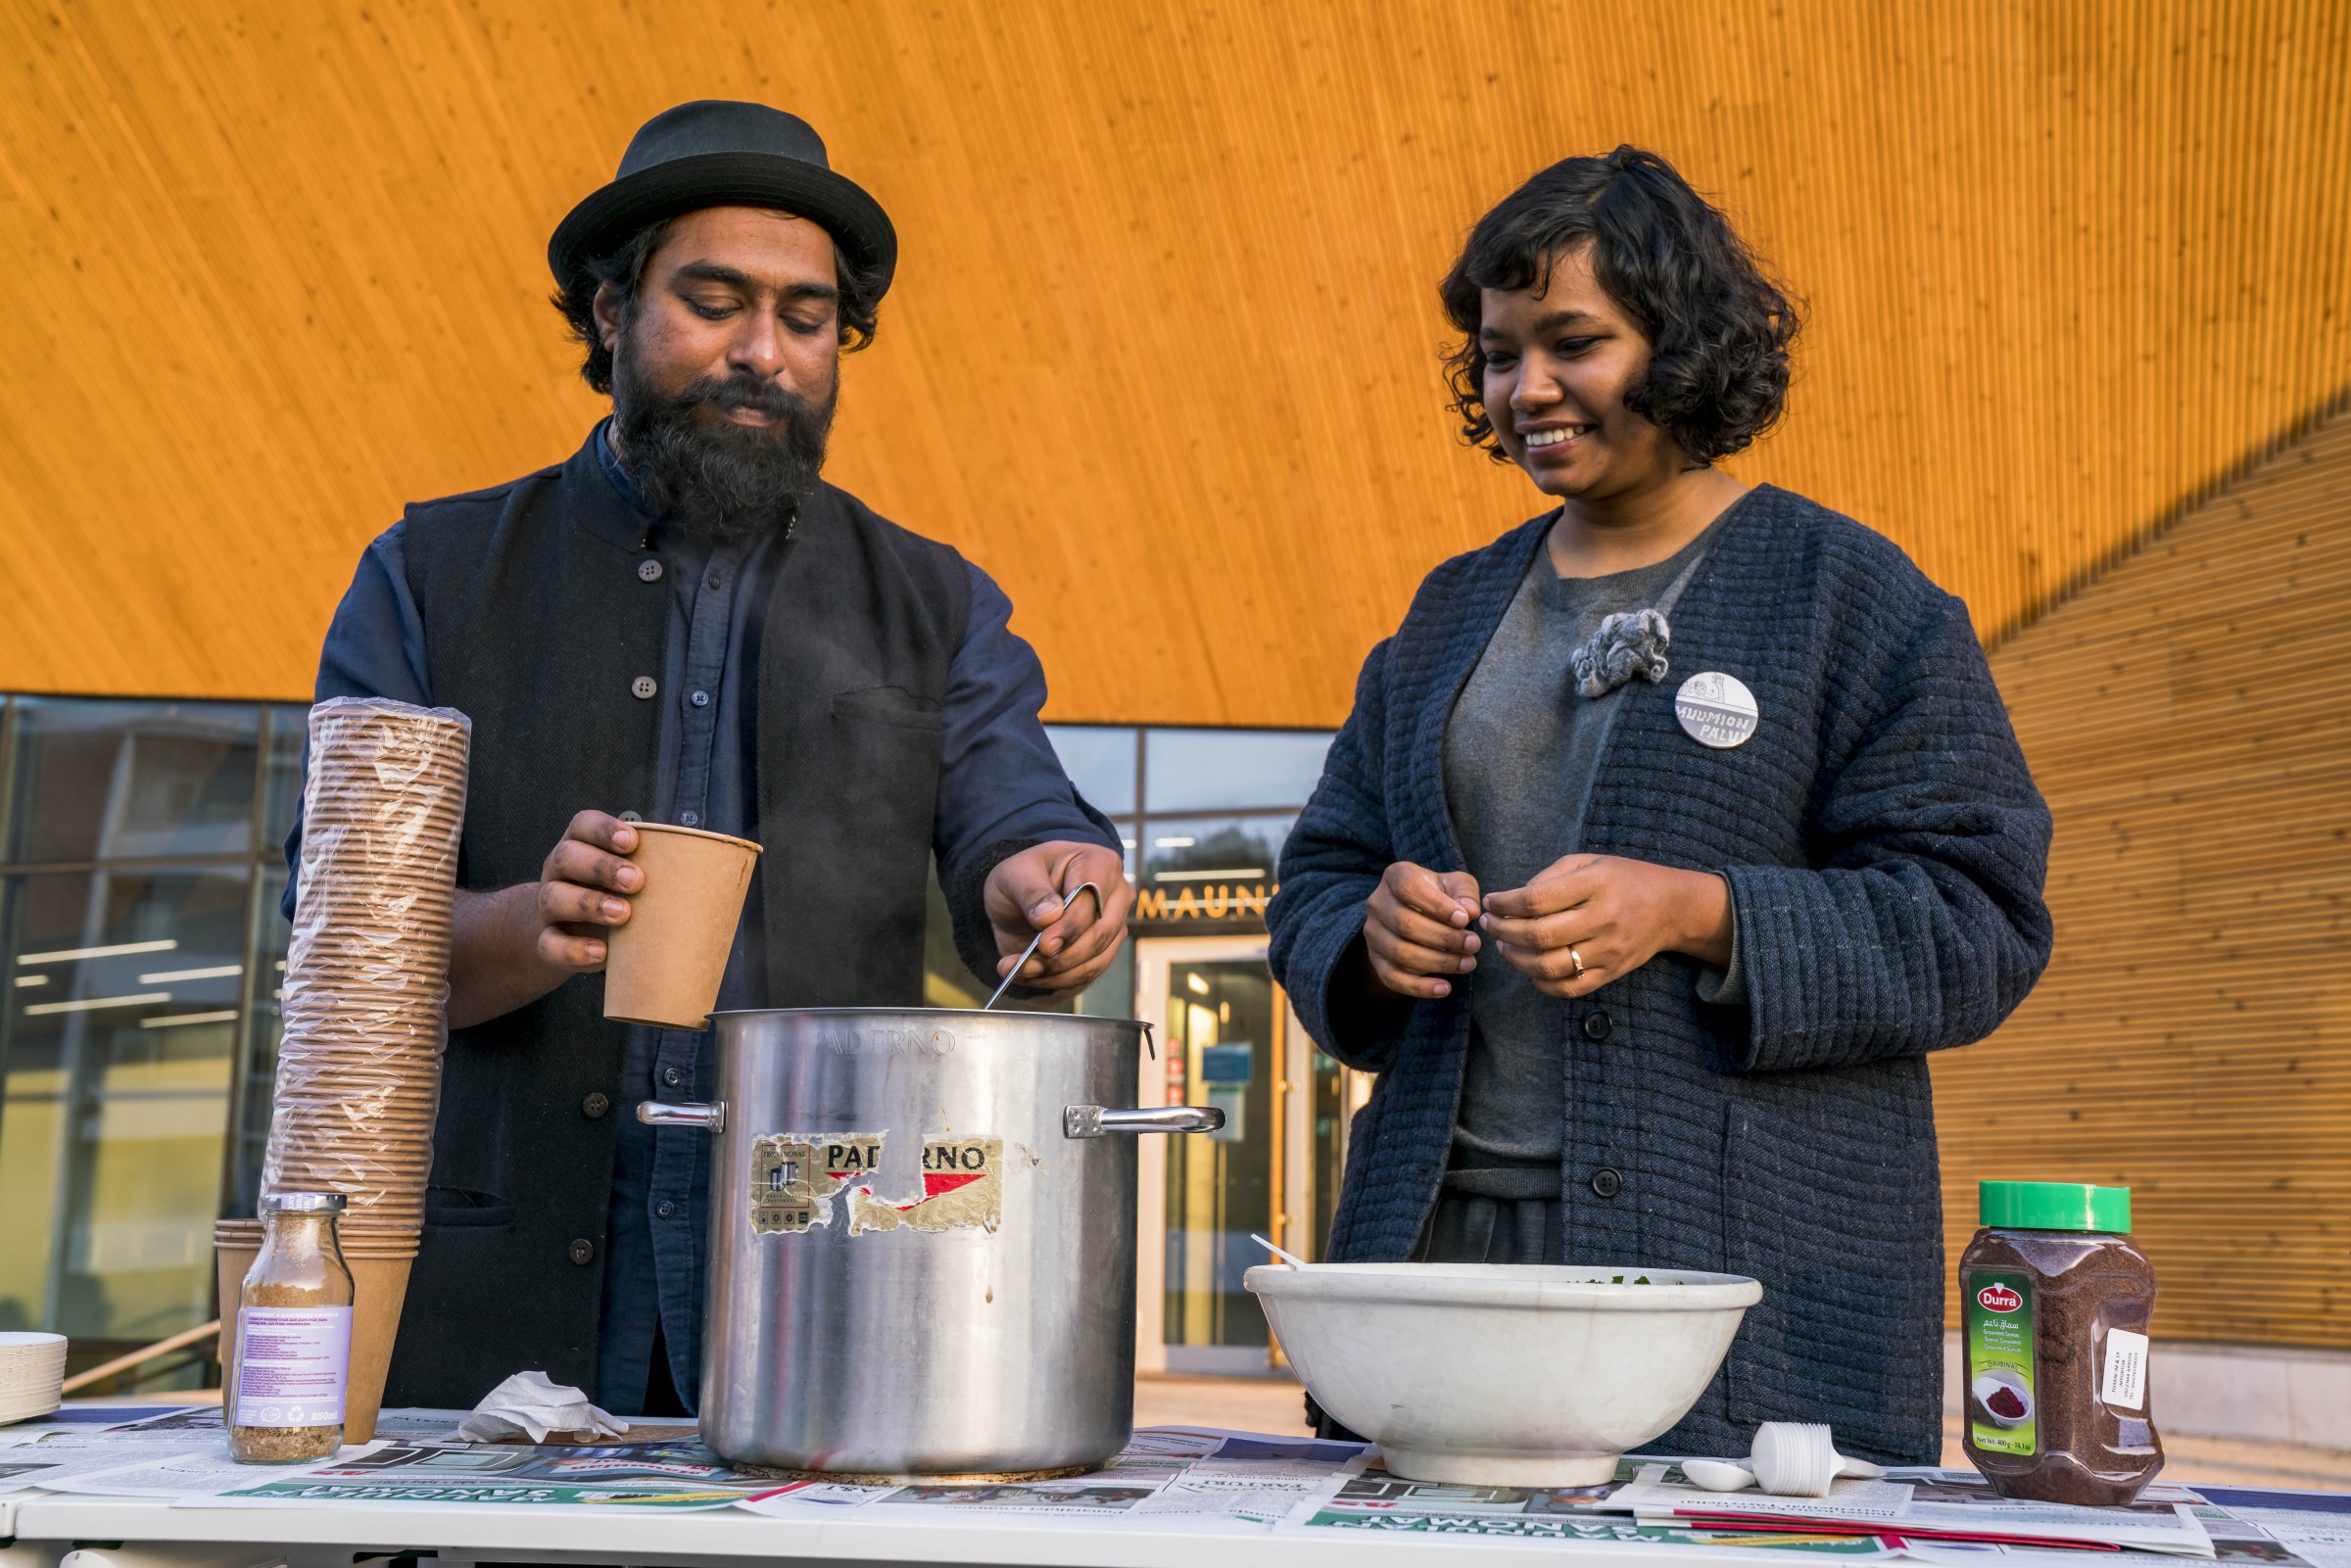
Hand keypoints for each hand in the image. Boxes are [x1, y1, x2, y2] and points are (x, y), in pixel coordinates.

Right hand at [448, 811, 642, 1028]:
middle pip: (567, 857)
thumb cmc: (615, 896)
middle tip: (636, 880)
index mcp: (580, 846)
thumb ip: (653, 868)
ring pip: (554, 897)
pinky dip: (575, 949)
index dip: (603, 829)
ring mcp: (549, 907)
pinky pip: (550, 944)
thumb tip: (704, 872)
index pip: (582, 825)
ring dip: (590, 904)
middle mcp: (560, 872)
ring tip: (623, 913)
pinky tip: (602, 952)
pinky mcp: (548, 941)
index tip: (632, 840)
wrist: (571, 936)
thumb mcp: (628, 877)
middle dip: (602, 866)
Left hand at [984, 840, 1133, 991]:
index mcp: (1100, 864)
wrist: (1020, 899)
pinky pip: (1086, 976)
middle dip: (1062, 957)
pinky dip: (1056, 982)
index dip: (1069, 927)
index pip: (1092, 901)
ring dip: (1056, 974)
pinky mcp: (1104, 953)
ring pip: (1095, 961)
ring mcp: (1115, 927)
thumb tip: (1049, 916)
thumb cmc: (1023, 878)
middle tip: (1026, 965)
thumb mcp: (1015, 875)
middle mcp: (1117, 896)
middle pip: (1100, 935)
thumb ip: (1031, 893)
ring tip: (1020, 971)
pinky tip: (1028, 977)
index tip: (1043, 945)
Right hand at [1360, 861, 1481, 1000]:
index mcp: (1395, 876)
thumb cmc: (1440, 895)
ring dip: (1438, 962)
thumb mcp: (1456, 885)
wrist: (1416, 913)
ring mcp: (1373, 934)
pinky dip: (1420, 987)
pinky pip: (1393, 978)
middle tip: (1474, 945)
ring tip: (1468, 963)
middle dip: (1444, 938)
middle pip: (1404, 924)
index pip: (1408, 887)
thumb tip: (1470, 911)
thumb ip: (1465, 893)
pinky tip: (1445, 988)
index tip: (1465, 920)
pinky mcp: (1376, 960)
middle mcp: (1377, 903)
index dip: (1437, 905)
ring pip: (1400, 953)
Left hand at [1478, 854, 1731, 998]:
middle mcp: (1603, 919)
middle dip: (1503, 932)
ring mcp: (1609, 951)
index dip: (1504, 903)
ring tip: (1504, 947)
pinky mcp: (1612, 973)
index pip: (1536, 899)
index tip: (1490, 902)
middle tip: (1489, 925)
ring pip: (1549, 966)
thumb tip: (1511, 901)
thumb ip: (1549, 877)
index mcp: (1596, 884)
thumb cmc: (1623, 879)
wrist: (1672, 908)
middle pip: (1539, 935)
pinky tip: (1529, 968)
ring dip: (1516, 960)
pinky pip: (1569, 988)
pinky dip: (1541, 983)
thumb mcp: (1589, 862)